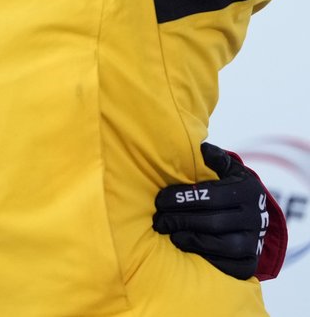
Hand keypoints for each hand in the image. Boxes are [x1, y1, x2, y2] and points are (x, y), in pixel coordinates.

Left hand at [152, 142, 286, 280]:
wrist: (253, 215)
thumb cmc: (229, 187)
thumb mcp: (227, 169)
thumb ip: (215, 158)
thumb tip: (201, 148)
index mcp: (247, 190)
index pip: (209, 196)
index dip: (180, 199)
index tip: (158, 201)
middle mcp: (255, 217)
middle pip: (212, 222)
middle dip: (179, 220)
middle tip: (157, 220)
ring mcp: (255, 241)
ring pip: (221, 245)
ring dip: (190, 240)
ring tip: (169, 234)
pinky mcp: (251, 261)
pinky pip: (229, 265)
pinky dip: (206, 258)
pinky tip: (187, 249)